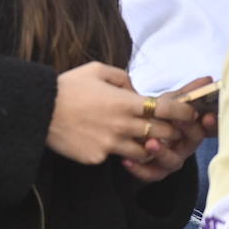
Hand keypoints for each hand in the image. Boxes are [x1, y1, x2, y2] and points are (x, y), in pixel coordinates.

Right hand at [46, 62, 183, 165]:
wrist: (38, 108)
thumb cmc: (67, 86)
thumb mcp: (95, 70)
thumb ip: (122, 78)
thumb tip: (135, 90)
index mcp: (125, 101)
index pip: (168, 110)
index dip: (184, 112)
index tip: (189, 113)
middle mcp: (122, 124)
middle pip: (163, 134)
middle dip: (169, 132)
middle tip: (165, 128)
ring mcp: (111, 143)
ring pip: (145, 151)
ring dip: (146, 145)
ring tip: (137, 138)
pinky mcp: (98, 157)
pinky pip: (116, 158)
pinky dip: (117, 153)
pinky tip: (104, 142)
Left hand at [123, 76, 210, 181]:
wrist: (138, 132)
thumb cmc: (157, 116)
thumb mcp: (170, 103)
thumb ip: (187, 92)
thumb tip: (208, 78)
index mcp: (192, 130)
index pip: (207, 127)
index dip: (210, 123)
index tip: (207, 116)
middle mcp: (184, 147)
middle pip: (192, 143)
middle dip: (187, 133)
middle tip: (177, 123)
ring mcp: (170, 160)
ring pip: (172, 162)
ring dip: (162, 153)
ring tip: (150, 143)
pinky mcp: (154, 171)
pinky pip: (150, 174)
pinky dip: (139, 169)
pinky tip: (127, 160)